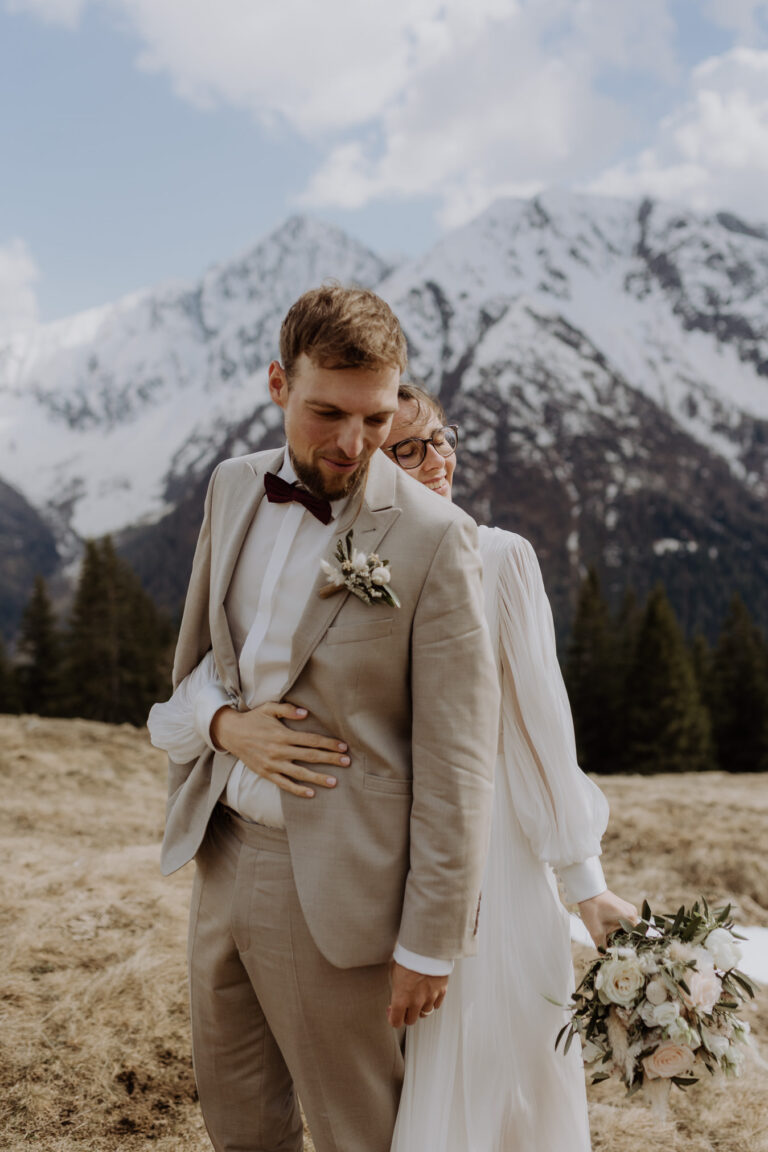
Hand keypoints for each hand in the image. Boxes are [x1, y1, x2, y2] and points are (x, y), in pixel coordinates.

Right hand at [210, 701, 349, 797]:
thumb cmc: (253, 719)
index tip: (343, 747)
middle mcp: (279, 750)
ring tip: (334, 782)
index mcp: (283, 734)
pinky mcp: (266, 773)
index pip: (311, 740)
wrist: (231, 734)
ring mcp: (273, 764)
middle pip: (310, 756)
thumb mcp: (269, 708)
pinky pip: (284, 784)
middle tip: (347, 763)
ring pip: (300, 773)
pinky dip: (297, 789)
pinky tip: (311, 793)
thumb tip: (305, 713)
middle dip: (330, 760)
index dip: (328, 744)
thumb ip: (287, 709)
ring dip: (318, 778)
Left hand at [387, 962, 448, 1027]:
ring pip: (425, 1013)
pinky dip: (431, 1001)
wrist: (426, 946)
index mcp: (401, 998)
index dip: (392, 1017)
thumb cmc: (408, 956)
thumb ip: (396, 989)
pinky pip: (436, 1004)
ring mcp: (430, 997)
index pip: (396, 1022)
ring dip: (420, 1008)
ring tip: (417, 995)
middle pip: (411, 1020)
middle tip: (405, 1003)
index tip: (391, 1009)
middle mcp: (416, 1001)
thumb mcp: (394, 972)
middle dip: (406, 1014)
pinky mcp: (441, 991)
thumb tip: (396, 996)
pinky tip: (428, 992)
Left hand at [578, 890, 638, 949]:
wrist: (587, 890)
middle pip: (631, 934)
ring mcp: (629, 909)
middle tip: (612, 948)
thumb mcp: (596, 930)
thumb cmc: (592, 908)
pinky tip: (609, 932)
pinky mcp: (624, 907)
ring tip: (609, 940)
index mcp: (630, 918)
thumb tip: (604, 957)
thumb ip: (601, 946)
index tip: (619, 954)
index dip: (627, 948)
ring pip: (627, 928)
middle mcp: (633, 913)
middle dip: (622, 942)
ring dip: (619, 935)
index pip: (634, 939)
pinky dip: (618, 928)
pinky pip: (624, 922)